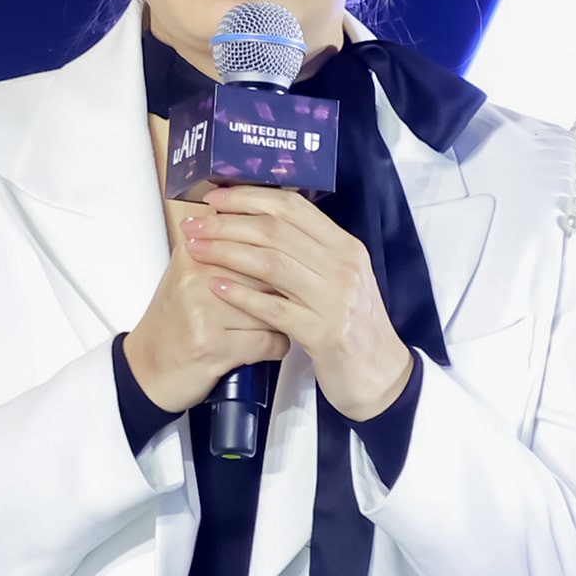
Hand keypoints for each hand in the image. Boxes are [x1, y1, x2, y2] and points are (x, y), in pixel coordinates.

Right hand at [122, 219, 289, 413]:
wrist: (149, 367)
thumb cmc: (175, 322)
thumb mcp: (192, 275)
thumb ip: (226, 250)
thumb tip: (276, 233)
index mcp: (192, 253)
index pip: (255, 241)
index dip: (278, 260)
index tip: (286, 268)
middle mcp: (196, 278)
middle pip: (268, 274)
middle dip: (283, 291)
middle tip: (282, 300)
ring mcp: (203, 312)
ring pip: (274, 308)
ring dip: (281, 321)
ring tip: (268, 325)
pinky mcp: (215, 346)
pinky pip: (271, 341)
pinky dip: (276, 347)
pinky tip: (264, 345)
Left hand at [185, 185, 414, 420]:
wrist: (381, 377)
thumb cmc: (350, 326)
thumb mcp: (337, 280)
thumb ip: (308, 252)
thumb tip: (259, 222)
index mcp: (345, 247)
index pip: (293, 207)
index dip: (250, 198)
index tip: (215, 198)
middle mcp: (344, 266)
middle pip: (276, 231)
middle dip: (228, 224)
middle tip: (194, 225)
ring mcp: (336, 300)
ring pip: (272, 263)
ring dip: (227, 253)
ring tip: (196, 249)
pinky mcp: (325, 334)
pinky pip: (276, 308)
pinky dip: (243, 295)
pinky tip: (216, 288)